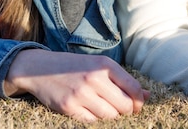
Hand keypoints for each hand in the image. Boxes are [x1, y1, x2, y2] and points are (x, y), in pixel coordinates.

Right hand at [4, 49, 148, 121]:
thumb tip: (148, 95)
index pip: (134, 88)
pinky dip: (94, 119)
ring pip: (110, 116)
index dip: (139, 101)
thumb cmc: (74, 67)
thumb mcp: (98, 65)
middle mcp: (94, 78)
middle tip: (119, 108)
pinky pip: (93, 121)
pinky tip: (88, 109)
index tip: (137, 105)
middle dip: (126, 111)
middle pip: (124, 106)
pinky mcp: (70, 107)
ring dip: (110, 115)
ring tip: (101, 106)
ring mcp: (81, 94)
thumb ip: (123, 80)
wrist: (39, 68)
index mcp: (104, 65)